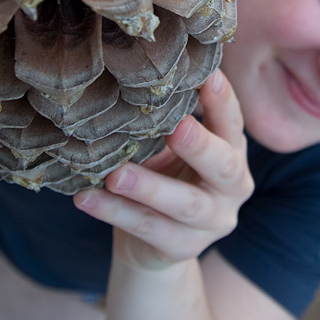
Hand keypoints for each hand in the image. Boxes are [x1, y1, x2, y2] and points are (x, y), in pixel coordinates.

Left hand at [73, 70, 253, 270]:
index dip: (223, 101)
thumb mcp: (171, 147)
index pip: (233, 123)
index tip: (209, 75)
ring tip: (115, 175)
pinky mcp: (184, 248)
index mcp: (233, 152)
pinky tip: (86, 198)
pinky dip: (115, 212)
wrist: (153, 243)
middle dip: (199, 146)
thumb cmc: (165, 176)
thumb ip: (169, 119)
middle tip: (175, 127)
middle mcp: (233, 188)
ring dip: (148, 187)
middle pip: (223, 166)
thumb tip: (135, 71)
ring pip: (183, 205)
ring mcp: (212, 222)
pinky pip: (148, 229)